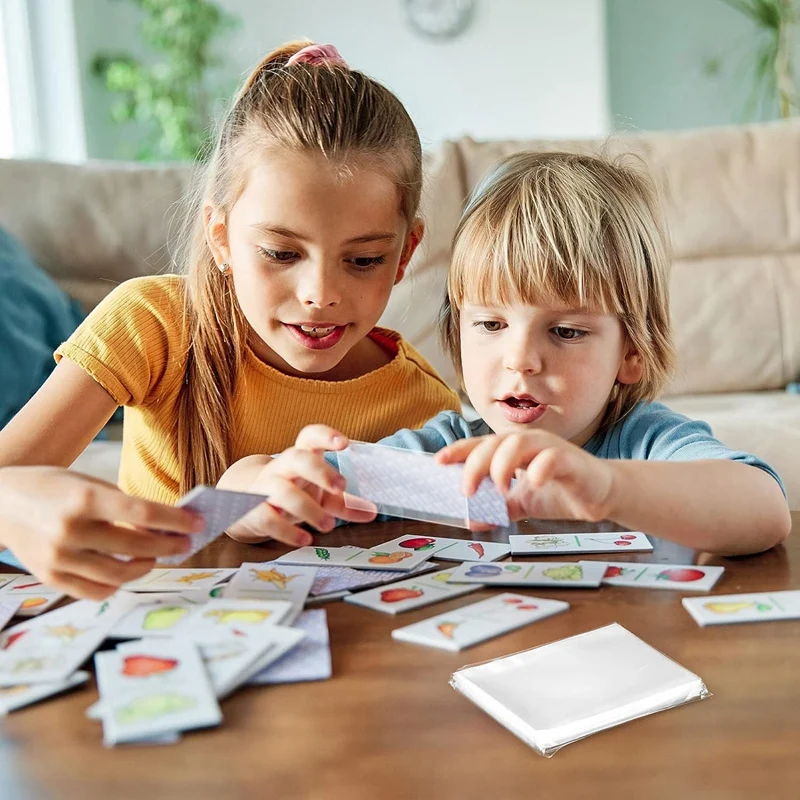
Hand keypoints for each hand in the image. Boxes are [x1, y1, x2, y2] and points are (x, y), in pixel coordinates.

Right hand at [0, 466, 203, 599]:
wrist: (1, 502)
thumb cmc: (54, 487)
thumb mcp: (89, 483)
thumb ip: (124, 505)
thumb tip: (166, 525)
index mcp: (83, 499)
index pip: (143, 513)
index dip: (176, 520)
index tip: (198, 524)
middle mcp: (70, 530)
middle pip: (135, 547)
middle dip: (168, 546)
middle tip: (185, 543)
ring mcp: (58, 558)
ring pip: (119, 575)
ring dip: (146, 566)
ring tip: (157, 555)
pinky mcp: (50, 578)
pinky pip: (96, 591)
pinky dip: (119, 583)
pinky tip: (129, 569)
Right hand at [226, 425, 376, 545]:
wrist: (244, 503)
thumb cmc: (291, 492)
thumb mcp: (319, 495)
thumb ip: (345, 503)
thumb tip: (373, 512)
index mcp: (302, 457)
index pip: (309, 436)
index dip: (326, 436)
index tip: (344, 443)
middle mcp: (282, 468)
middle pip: (296, 458)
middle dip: (319, 471)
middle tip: (341, 487)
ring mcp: (266, 488)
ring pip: (283, 491)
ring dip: (309, 509)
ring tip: (329, 525)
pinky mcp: (254, 511)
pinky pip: (268, 518)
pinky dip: (288, 531)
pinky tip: (305, 540)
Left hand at [436, 431, 615, 522]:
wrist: (599, 496)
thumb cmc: (559, 491)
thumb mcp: (522, 503)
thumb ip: (498, 509)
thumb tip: (470, 519)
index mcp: (512, 449)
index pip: (480, 444)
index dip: (459, 450)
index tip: (438, 461)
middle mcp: (528, 443)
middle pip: (494, 442)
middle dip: (476, 464)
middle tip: (467, 491)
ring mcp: (549, 448)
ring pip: (519, 443)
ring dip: (502, 464)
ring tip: (497, 489)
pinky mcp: (571, 459)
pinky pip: (553, 457)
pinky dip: (540, 468)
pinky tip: (532, 483)